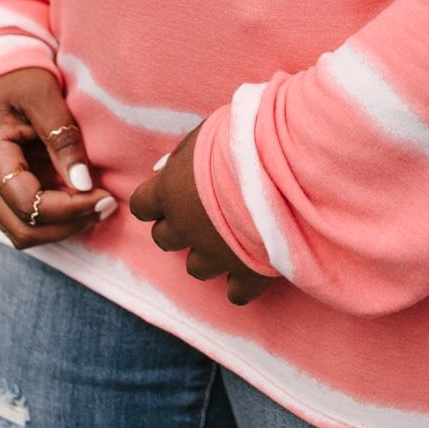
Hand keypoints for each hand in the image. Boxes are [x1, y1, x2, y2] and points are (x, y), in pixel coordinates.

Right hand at [0, 67, 116, 246]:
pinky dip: (53, 217)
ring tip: (98, 205)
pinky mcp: (0, 185)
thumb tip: (83, 182)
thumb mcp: (42, 94)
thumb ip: (62, 137)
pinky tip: (81, 199)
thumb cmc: (16, 76)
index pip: (28, 205)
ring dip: (62, 227)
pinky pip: (24, 217)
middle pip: (23, 230)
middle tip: (107, 205)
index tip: (104, 196)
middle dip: (68, 225)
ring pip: (22, 231)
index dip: (69, 209)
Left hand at [128, 122, 276, 306]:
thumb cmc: (245, 138)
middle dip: (179, 227)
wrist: (287, 165)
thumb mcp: (206, 134)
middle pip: (164, 239)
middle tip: (203, 210)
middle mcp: (186, 227)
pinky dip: (242, 282)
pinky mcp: (248, 273)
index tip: (172, 192)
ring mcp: (216, 254)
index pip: (142, 205)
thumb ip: (183, 156)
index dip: (156, 201)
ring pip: (196, 267)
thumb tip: (164, 169)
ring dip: (208, 253)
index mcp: (171, 191)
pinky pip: (236, 293)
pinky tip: (253, 264)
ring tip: (231, 234)